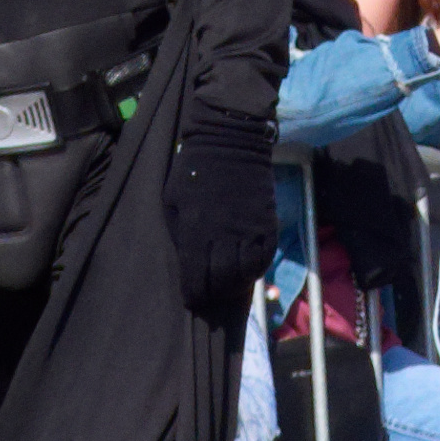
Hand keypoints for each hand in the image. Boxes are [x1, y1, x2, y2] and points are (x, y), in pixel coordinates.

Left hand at [164, 109, 278, 314]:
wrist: (230, 141)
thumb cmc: (194, 171)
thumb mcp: (173, 201)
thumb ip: (180, 233)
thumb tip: (187, 260)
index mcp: (196, 230)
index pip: (196, 277)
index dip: (194, 294)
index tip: (192, 299)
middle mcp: (224, 235)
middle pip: (222, 280)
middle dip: (214, 293)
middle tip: (210, 295)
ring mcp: (249, 230)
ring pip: (246, 273)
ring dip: (236, 285)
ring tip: (229, 286)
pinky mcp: (267, 224)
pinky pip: (264, 258)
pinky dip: (256, 270)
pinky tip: (247, 271)